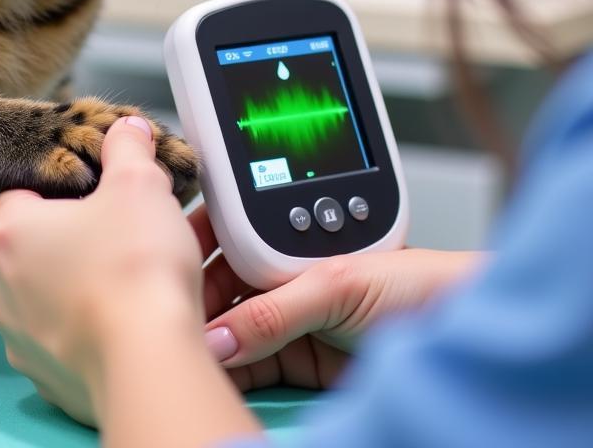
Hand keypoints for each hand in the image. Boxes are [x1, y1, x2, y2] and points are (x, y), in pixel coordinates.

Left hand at [0, 115, 205, 426]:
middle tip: (119, 236)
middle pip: (32, 247)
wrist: (149, 360)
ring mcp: (17, 338)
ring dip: (76, 287)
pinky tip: (125, 323)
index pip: (23, 193)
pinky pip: (63, 343)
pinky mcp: (45, 379)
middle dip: (71, 240)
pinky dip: (87, 332)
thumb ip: (127, 147)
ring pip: (44, 297)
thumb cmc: (135, 266)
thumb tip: (126, 130)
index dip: (63, 189)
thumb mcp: (139, 183)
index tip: (98, 195)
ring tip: (127, 282)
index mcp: (7, 231)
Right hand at [194, 202, 484, 391]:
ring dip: (210, 345)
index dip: (192, 259)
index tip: (161, 277)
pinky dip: (231, 376)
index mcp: (287, 244)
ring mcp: (292, 324)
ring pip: (233, 334)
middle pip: (222, 294)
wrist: (461, 329)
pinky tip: (214, 377)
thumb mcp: (336, 287)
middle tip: (169, 327)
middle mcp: (284, 281)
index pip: (224, 246)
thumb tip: (216, 336)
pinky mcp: (302, 366)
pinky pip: (253, 369)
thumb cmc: (417, 285)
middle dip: (194, 308)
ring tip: (184, 356)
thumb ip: (272, 312)